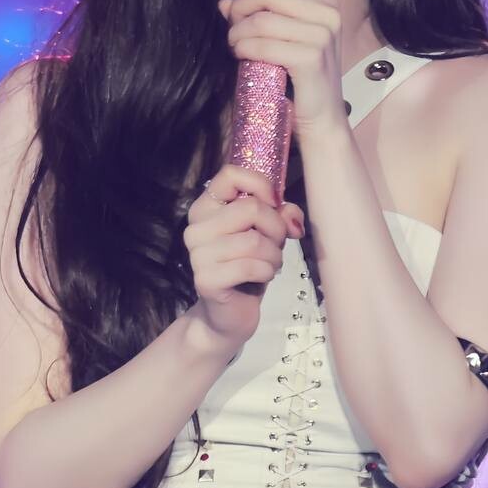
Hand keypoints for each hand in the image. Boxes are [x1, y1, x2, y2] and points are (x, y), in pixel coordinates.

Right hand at [183, 163, 305, 347]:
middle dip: (275, 228)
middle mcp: (196, 227)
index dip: (261, 185)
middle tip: (275, 246)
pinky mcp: (205, 279)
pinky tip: (261, 277)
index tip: (274, 204)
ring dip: (274, 255)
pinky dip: (266, 272)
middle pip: (251, 208)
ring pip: (254, 241)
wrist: (229, 313)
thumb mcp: (267, 234)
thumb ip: (281, 214)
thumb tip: (291, 216)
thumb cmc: (249, 267)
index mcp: (206, 207)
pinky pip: (251, 266)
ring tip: (269, 265)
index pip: (231, 174)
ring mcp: (197, 254)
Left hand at [217, 0, 348, 141]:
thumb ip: (257, 15)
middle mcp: (328, 14)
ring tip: (234, 46)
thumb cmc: (300, 78)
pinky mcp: (311, 59)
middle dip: (241, 8)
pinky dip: (244, 49)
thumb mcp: (283, 39)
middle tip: (232, 28)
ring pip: (261, 19)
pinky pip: (263, 44)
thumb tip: (224, 1)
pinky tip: (241, 56)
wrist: (321, 120)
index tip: (244, 1)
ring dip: (237, 32)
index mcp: (324, 2)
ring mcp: (322, 36)